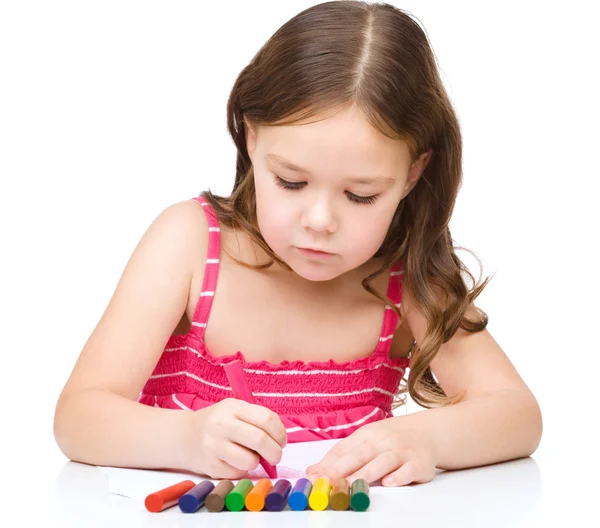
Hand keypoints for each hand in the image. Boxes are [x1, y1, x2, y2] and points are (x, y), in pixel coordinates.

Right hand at [179, 398, 286, 478]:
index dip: (280, 432)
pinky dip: (242, 470)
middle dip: (275, 452)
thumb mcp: (234, 411)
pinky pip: (237, 473)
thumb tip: (279, 441)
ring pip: (250, 461)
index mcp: (232, 407)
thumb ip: (256, 420)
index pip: (266, 418)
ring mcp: (213, 446)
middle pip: (260, 440)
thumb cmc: (217, 422)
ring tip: (249, 456)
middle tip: (276, 456)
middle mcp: (221, 425)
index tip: (281, 440)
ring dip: (256, 462)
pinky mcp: (210, 466)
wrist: (182, 436)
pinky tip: (233, 461)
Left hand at [305, 417, 436, 486]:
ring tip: (351, 485)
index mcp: (367, 434)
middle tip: (328, 481)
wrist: (427, 432)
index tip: (315, 476)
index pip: (345, 449)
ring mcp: (402, 451)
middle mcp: (383, 441)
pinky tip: (388, 482)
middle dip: (343, 469)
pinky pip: (408, 470)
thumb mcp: (366, 441)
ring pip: (383, 462)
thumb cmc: (391, 439)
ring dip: (366, 473)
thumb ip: (341, 456)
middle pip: (361, 454)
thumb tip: (312, 471)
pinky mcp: (419, 463)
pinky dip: (399, 476)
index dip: (329, 464)